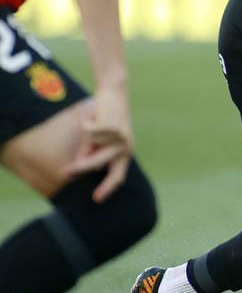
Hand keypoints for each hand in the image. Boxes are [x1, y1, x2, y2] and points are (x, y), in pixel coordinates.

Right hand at [65, 86, 132, 201]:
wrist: (114, 93)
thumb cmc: (105, 118)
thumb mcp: (98, 139)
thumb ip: (91, 152)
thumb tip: (79, 166)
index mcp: (125, 153)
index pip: (117, 175)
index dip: (107, 188)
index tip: (96, 199)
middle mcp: (126, 147)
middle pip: (98, 163)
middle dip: (80, 167)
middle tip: (64, 173)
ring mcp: (121, 138)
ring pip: (91, 144)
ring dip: (86, 135)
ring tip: (92, 122)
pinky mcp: (113, 127)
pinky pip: (89, 131)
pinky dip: (86, 122)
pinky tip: (93, 115)